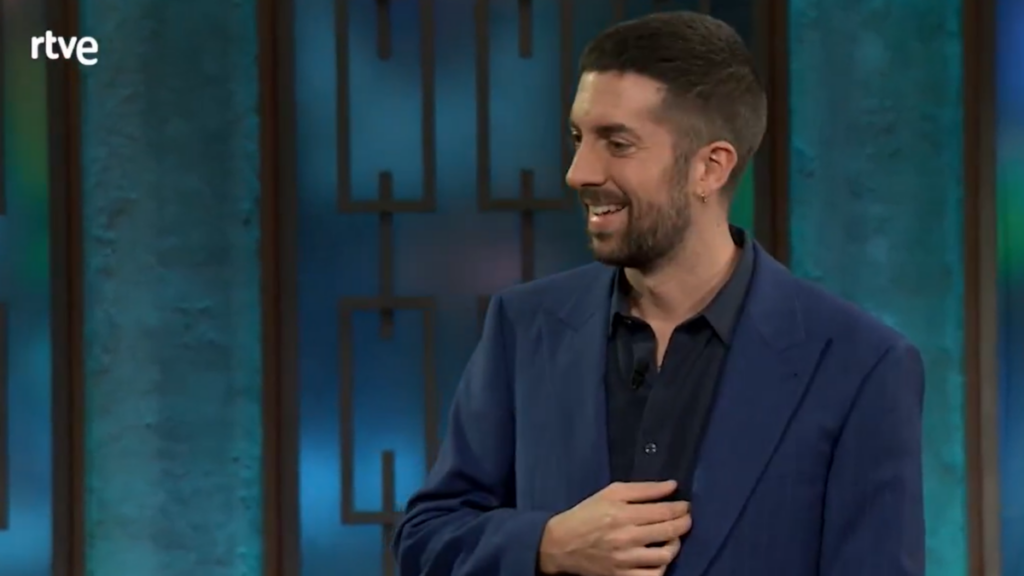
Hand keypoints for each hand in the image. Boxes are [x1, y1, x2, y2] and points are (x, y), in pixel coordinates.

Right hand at [537, 480, 691, 575]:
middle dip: (684, 523)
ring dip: (675, 545)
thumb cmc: (587, 514)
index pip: (664, 512)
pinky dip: (662, 567)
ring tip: (673, 538)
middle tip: (686, 518)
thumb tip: (672, 486)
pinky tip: (659, 558)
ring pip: (665, 556)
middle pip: (669, 532)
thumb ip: (643, 489)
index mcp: (623, 514)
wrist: (561, 544)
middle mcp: (627, 537)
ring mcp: (626, 560)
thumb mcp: (611, 493)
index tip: (685, 505)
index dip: (681, 508)